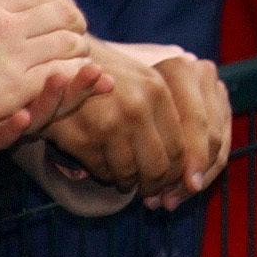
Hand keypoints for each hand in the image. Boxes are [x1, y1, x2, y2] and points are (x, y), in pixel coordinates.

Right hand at [0, 0, 97, 131]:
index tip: (64, 7)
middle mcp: (5, 26)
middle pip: (61, 13)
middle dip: (75, 22)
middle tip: (79, 31)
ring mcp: (14, 55)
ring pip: (67, 42)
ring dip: (77, 47)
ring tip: (79, 54)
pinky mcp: (16, 87)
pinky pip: (59, 71)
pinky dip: (71, 71)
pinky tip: (72, 74)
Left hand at [0, 62, 107, 153]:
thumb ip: (21, 8)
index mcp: (28, 79)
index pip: (65, 75)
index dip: (84, 74)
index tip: (99, 66)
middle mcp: (19, 102)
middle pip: (59, 99)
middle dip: (79, 87)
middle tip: (93, 71)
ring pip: (36, 118)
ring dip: (52, 102)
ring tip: (59, 82)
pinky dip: (10, 130)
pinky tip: (21, 117)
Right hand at [41, 39, 227, 204]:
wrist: (63, 65)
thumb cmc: (112, 77)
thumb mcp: (146, 83)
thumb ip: (170, 114)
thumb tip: (192, 160)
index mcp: (158, 91)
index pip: (179, 147)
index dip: (179, 173)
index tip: (175, 185)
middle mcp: (137, 107)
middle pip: (158, 166)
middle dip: (156, 186)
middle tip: (151, 191)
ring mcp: (108, 123)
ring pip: (129, 174)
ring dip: (129, 184)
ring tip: (127, 180)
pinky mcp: (82, 138)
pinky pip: (103, 172)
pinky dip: (107, 177)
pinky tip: (106, 168)